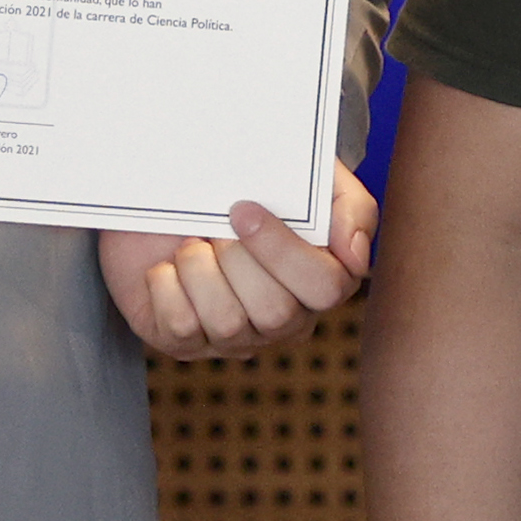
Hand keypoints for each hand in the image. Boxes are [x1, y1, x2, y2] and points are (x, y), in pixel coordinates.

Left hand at [101, 163, 376, 358]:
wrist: (171, 189)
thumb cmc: (247, 187)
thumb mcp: (308, 177)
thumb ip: (349, 206)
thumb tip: (354, 253)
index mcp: (320, 283)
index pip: (325, 288)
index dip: (283, 252)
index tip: (244, 210)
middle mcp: (284, 321)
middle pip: (276, 312)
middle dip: (236, 260)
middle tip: (216, 228)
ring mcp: (234, 338)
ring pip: (227, 323)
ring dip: (199, 270)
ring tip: (191, 245)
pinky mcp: (184, 342)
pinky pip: (180, 328)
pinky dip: (165, 286)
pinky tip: (167, 266)